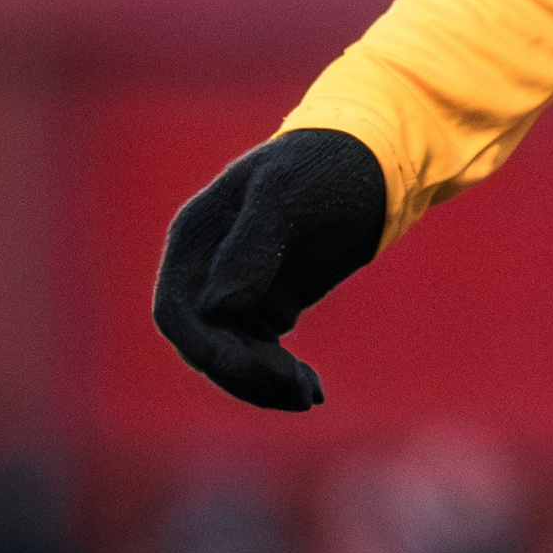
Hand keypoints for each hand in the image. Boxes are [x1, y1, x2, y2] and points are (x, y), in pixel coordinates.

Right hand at [152, 129, 387, 409]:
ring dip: (265, 382)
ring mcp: (235, 287)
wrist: (375, 158)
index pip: (178, 310)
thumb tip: (217, 306)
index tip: (247, 368)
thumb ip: (252, 243)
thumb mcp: (289, 193)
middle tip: (299, 390)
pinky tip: (313, 390)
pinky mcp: (266, 303)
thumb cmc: (327, 164)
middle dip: (245, 373)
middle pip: (205, 342)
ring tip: (311, 395)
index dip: (205, 347)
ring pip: (232, 355)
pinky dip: (281, 375)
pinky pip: (259, 352)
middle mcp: (206, 267)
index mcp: (196, 236)